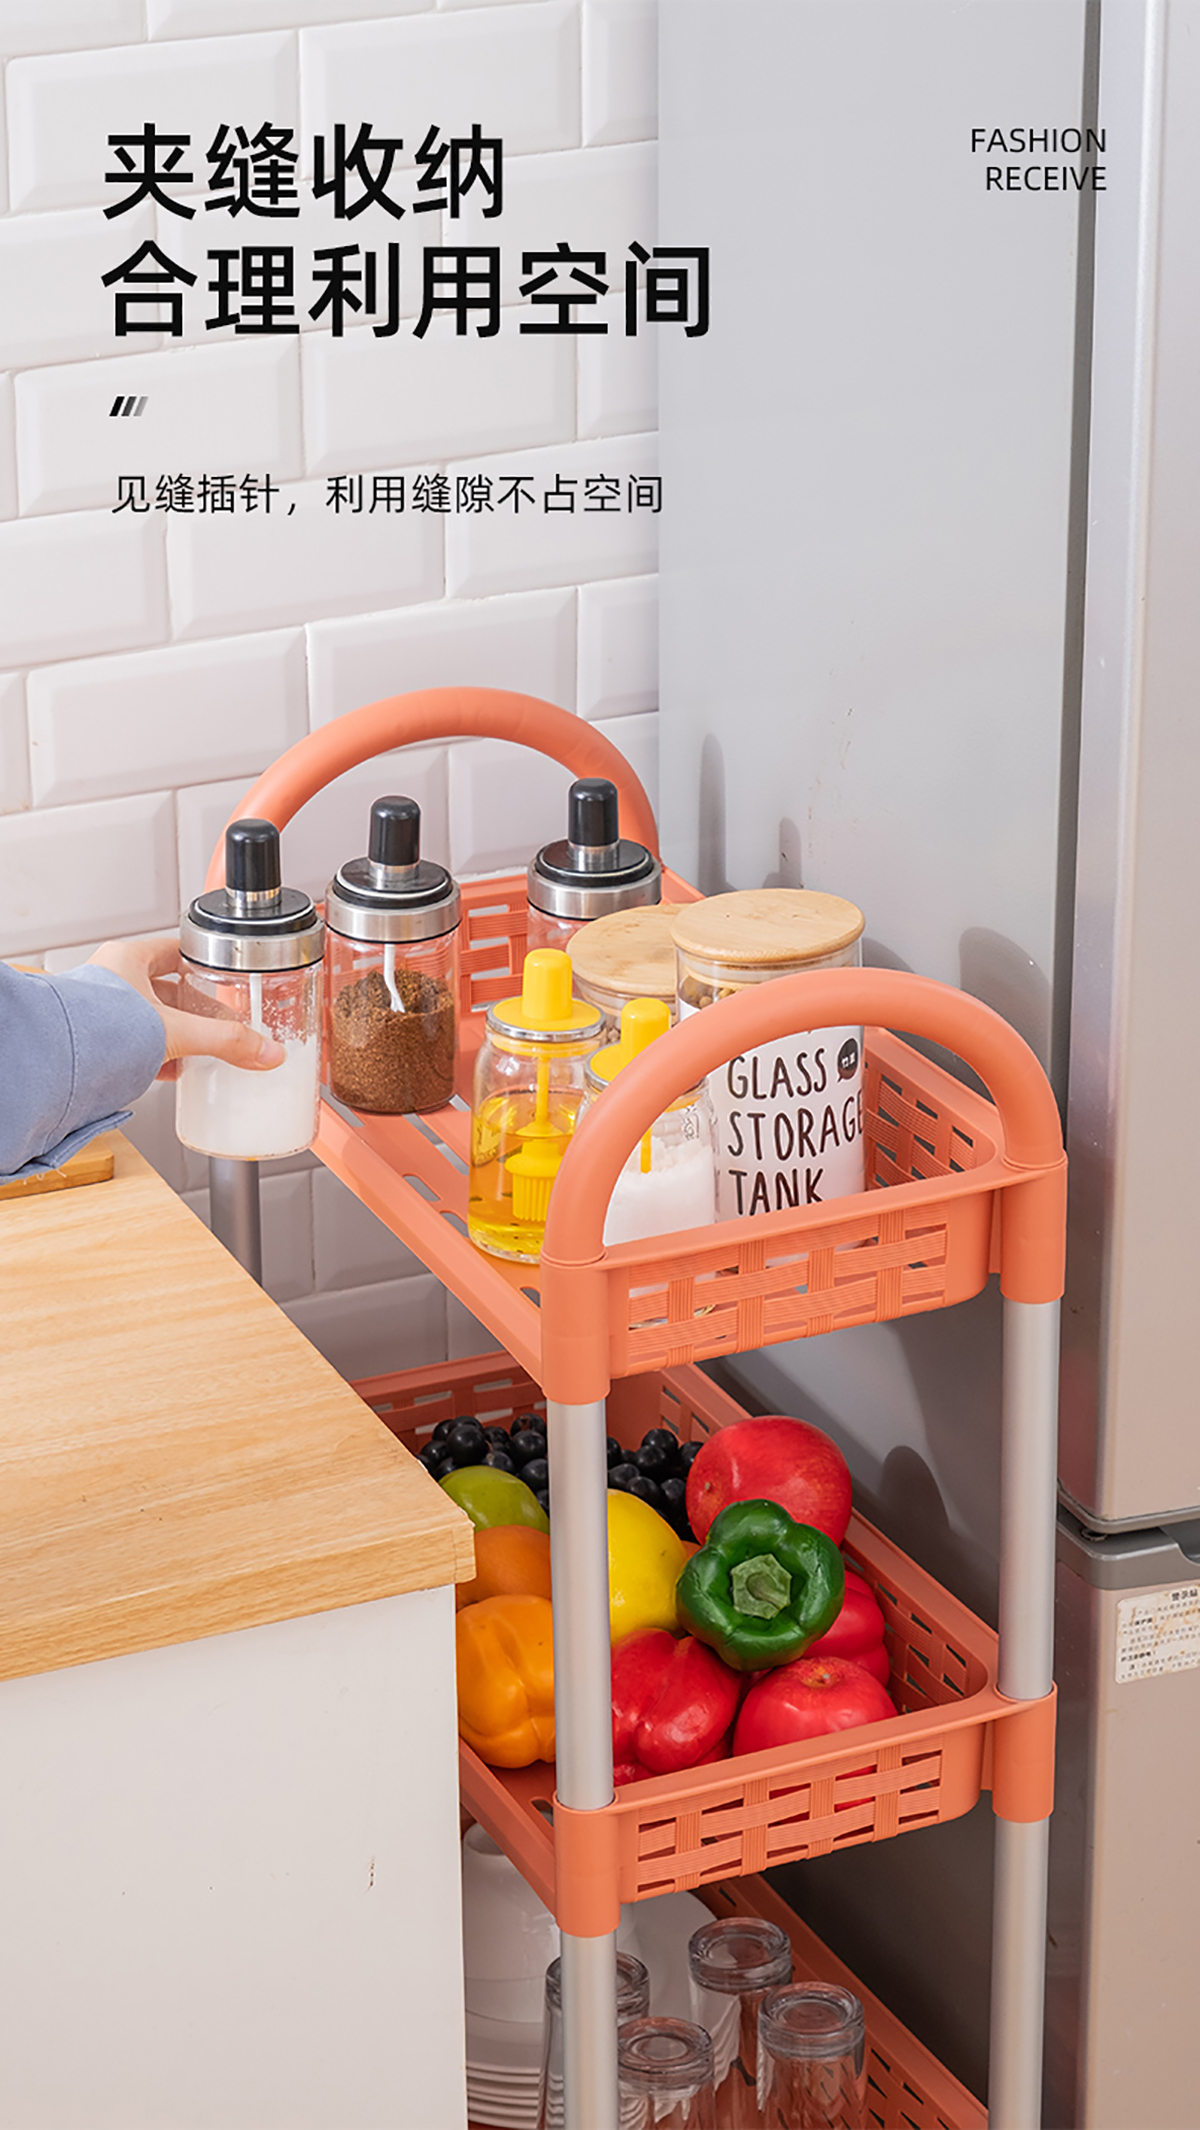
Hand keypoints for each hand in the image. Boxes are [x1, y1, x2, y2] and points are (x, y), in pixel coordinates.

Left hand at [86, 938, 285, 1079]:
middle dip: (195, 1007)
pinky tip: (176, 1069)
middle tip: (221, 1018)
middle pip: (167, 990)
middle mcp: (112, 981)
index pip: (175, 952)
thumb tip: (264, 1051)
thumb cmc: (95, 1029)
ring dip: (178, 1034)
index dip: (203, 962)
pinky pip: (138, 1045)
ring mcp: (103, 1012)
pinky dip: (160, 1055)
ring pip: (152, 1019)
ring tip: (203, 1046)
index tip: (224, 972)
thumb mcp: (176, 1030)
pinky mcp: (99, 1042)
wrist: (58, 1064)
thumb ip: (225, 1041)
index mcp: (128, 960)